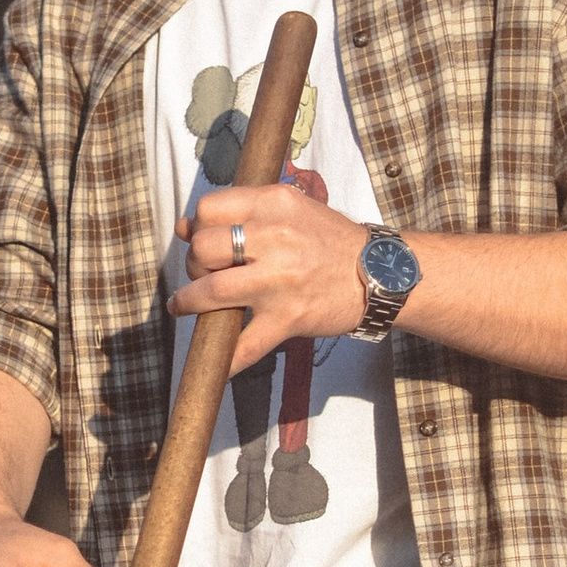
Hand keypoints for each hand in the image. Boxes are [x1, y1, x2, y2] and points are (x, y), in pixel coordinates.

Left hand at [173, 182, 369, 369]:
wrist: (381, 273)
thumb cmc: (331, 241)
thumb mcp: (292, 210)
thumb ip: (242, 213)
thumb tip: (185, 227)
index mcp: (274, 204)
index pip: (209, 210)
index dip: (199, 227)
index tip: (204, 242)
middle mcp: (276, 238)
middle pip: (204, 249)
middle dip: (195, 265)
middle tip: (204, 275)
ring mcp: (280, 280)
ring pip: (212, 292)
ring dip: (189, 303)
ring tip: (185, 306)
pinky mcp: (289, 317)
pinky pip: (246, 344)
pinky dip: (225, 359)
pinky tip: (215, 362)